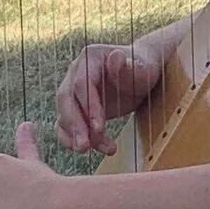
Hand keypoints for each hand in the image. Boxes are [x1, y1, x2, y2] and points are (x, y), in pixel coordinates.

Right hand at [55, 37, 164, 152]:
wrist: (141, 74)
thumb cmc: (144, 68)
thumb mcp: (143, 69)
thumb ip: (130, 67)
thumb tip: (116, 57)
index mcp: (90, 58)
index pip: (82, 84)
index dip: (88, 107)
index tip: (98, 128)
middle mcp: (76, 72)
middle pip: (66, 99)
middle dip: (74, 125)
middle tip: (84, 146)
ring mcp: (73, 90)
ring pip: (65, 114)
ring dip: (74, 135)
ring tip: (89, 150)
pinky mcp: (76, 107)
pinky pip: (66, 124)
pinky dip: (71, 138)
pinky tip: (86, 149)